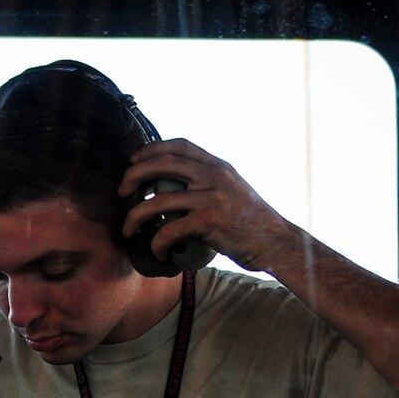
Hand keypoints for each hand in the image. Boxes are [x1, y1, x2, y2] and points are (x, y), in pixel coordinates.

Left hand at [118, 139, 301, 273]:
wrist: (276, 242)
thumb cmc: (253, 222)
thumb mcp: (235, 190)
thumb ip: (212, 183)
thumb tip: (181, 187)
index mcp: (218, 167)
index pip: (180, 145)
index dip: (152, 148)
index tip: (134, 160)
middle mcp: (214, 176)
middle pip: (162, 165)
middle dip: (133, 175)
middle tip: (122, 191)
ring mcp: (211, 198)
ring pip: (157, 201)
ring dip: (135, 217)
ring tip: (128, 229)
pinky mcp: (209, 222)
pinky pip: (169, 230)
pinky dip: (157, 244)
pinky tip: (156, 252)